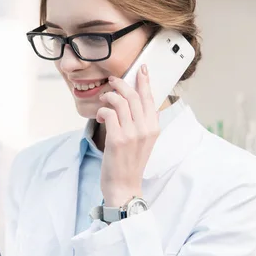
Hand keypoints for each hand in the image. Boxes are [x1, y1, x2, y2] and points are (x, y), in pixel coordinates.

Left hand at [96, 65, 159, 206]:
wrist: (124, 186)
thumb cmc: (130, 163)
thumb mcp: (144, 142)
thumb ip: (143, 123)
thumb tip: (137, 103)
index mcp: (154, 128)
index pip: (150, 98)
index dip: (145, 81)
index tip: (140, 69)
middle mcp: (145, 129)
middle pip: (133, 95)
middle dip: (121, 84)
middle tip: (112, 81)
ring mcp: (132, 134)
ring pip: (120, 101)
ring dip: (108, 97)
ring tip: (104, 101)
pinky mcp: (117, 139)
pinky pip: (108, 113)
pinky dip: (102, 112)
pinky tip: (101, 118)